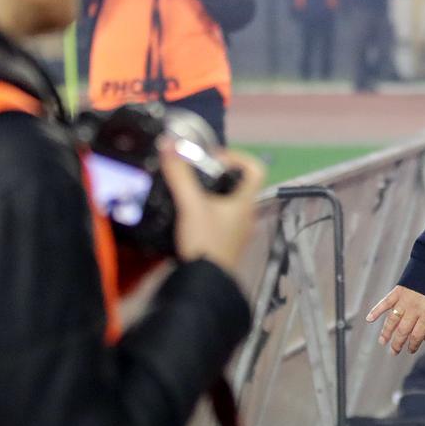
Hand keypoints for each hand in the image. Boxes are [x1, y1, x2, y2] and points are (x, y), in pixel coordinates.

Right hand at [159, 141, 264, 270]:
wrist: (204, 282)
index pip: (255, 168)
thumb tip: (169, 144)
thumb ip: (180, 175)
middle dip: (216, 173)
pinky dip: (204, 207)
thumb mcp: (191, 205)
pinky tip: (184, 209)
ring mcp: (236, 229)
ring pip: (226, 200)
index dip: (237, 156)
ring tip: (185, 187)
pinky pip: (218, 216)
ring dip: (208, 190)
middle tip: (193, 171)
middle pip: (238, 183)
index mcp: (246, 202)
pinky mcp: (223, 241)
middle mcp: (246, 214)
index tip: (212, 158)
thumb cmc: (205, 241)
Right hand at [368, 285, 424, 355]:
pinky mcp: (397, 291)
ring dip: (386, 332)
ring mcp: (404, 300)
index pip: (417, 335)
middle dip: (398, 343)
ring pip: (392, 320)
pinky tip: (369, 319)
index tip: (410, 350)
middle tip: (394, 352)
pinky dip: (376, 310)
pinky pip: (384, 303)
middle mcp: (415, 309)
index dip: (413, 345)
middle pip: (403, 331)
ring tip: (382, 342)